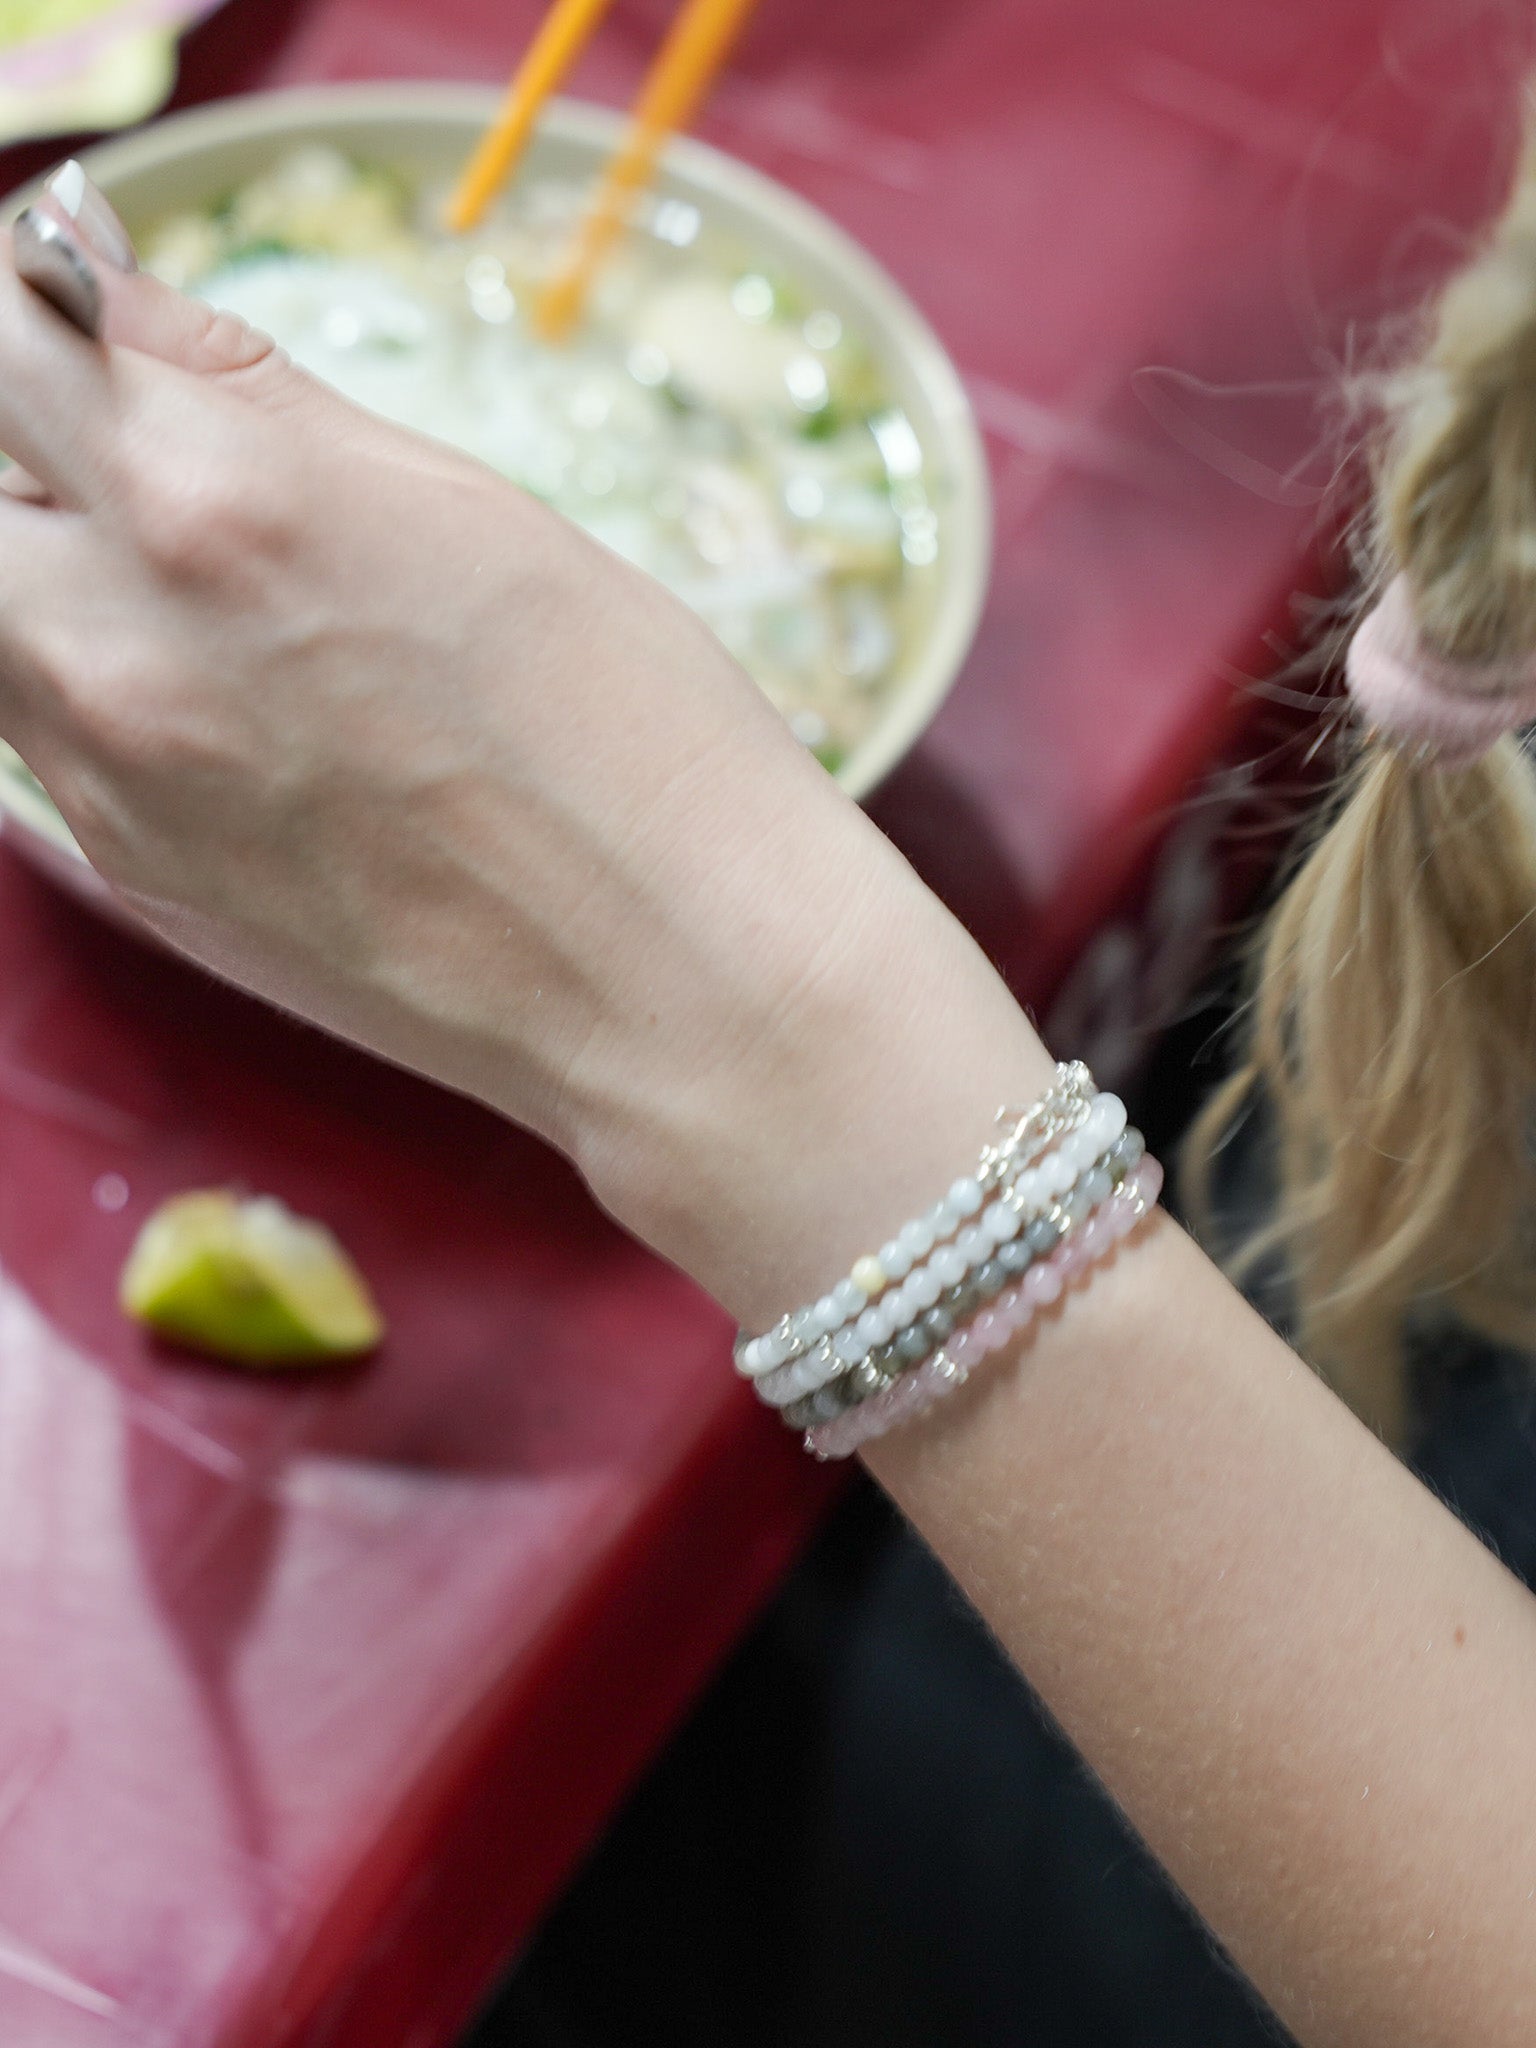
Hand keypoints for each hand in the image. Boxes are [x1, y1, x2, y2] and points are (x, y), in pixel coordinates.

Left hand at [0, 176, 1045, 1312]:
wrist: (675, 981)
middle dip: (37, 449)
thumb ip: (251, 397)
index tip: (95, 318)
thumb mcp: (466, 504)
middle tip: (146, 458)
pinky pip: (46, 730)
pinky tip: (242, 709)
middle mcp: (120, 634)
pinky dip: (99, 682)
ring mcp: (107, 774)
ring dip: (54, 569)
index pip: (9, 325)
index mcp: (218, 497)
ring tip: (205, 592)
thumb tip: (108, 294)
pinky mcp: (128, 872)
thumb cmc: (634, 730)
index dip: (49, 308)